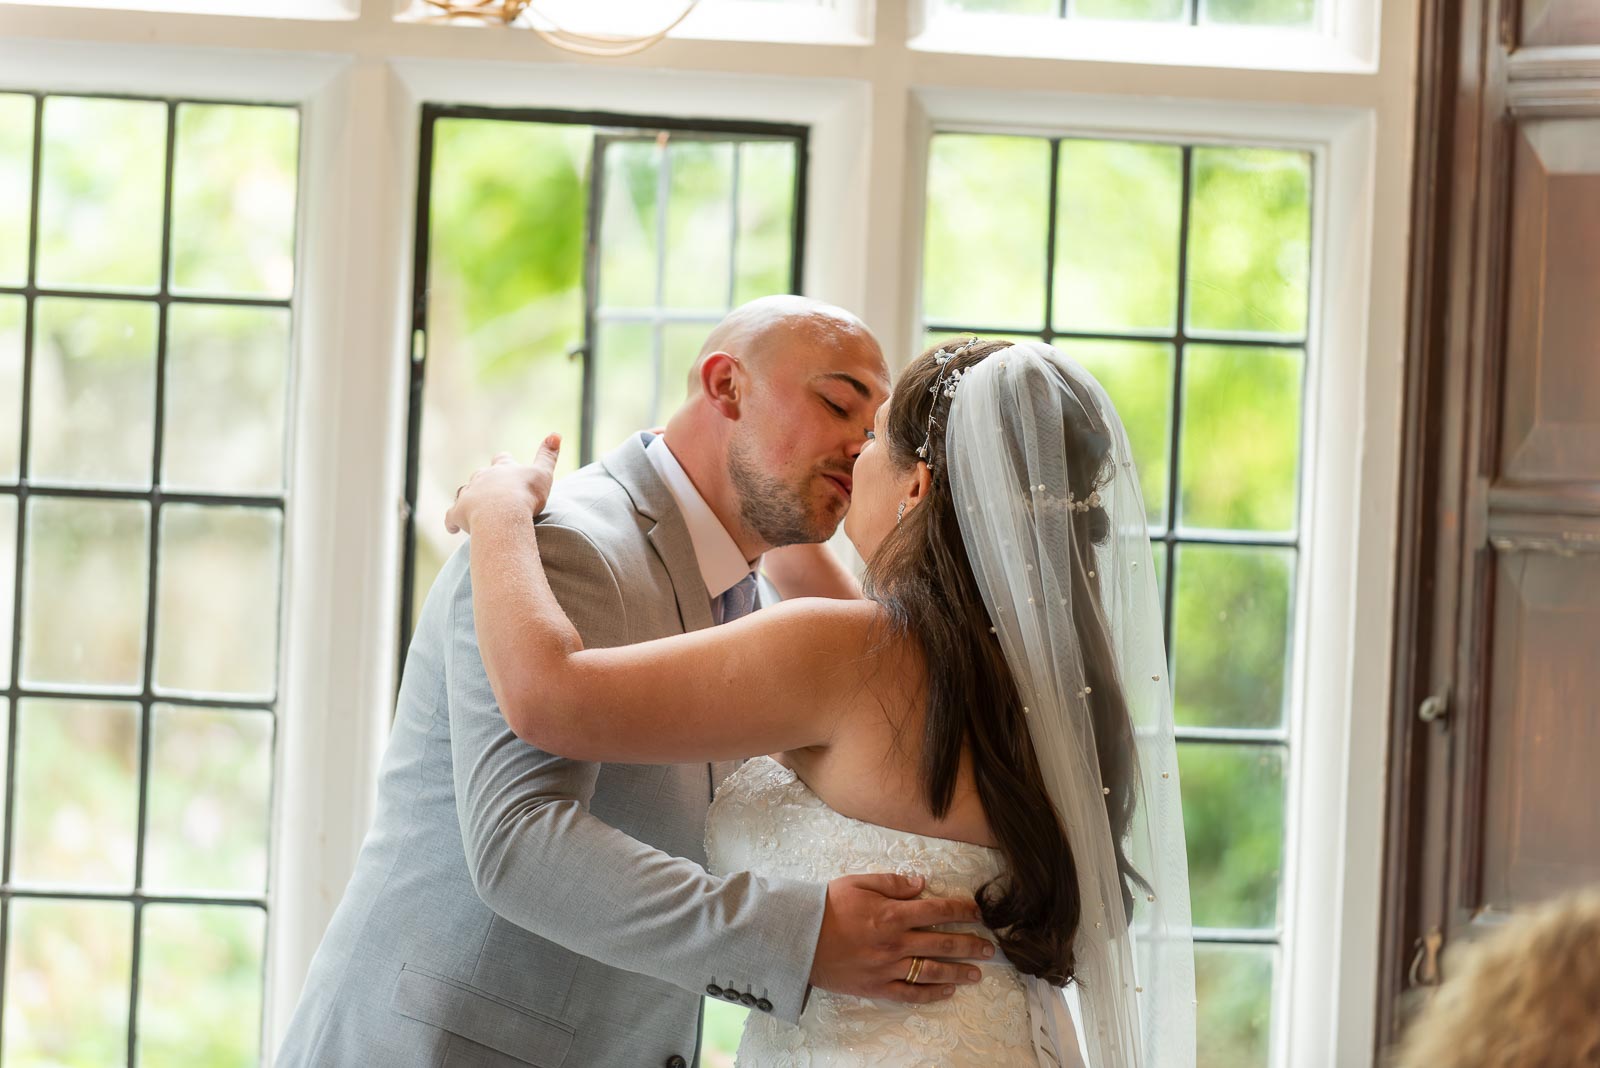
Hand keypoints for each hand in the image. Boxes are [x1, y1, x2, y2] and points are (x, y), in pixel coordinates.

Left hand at [445, 433, 560, 535]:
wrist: (503, 515)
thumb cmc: (526, 495)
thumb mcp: (543, 473)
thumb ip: (548, 455)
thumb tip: (556, 433)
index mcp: (503, 468)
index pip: (503, 459)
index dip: (505, 462)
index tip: (506, 462)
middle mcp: (483, 477)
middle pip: (481, 474)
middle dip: (485, 480)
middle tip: (493, 491)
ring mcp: (468, 494)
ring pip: (465, 491)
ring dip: (469, 497)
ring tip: (474, 507)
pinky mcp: (458, 512)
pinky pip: (451, 516)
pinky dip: (451, 522)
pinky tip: (451, 528)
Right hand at [809, 873, 994, 1003]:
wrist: (798, 938)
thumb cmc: (827, 906)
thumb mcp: (858, 883)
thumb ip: (893, 883)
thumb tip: (922, 883)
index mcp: (892, 913)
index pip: (937, 911)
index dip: (961, 911)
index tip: (978, 913)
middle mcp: (895, 942)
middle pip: (942, 943)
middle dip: (970, 944)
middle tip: (989, 948)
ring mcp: (888, 967)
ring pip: (932, 971)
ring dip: (958, 972)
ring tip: (977, 974)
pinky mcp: (877, 987)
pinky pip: (911, 993)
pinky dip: (932, 993)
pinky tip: (947, 991)